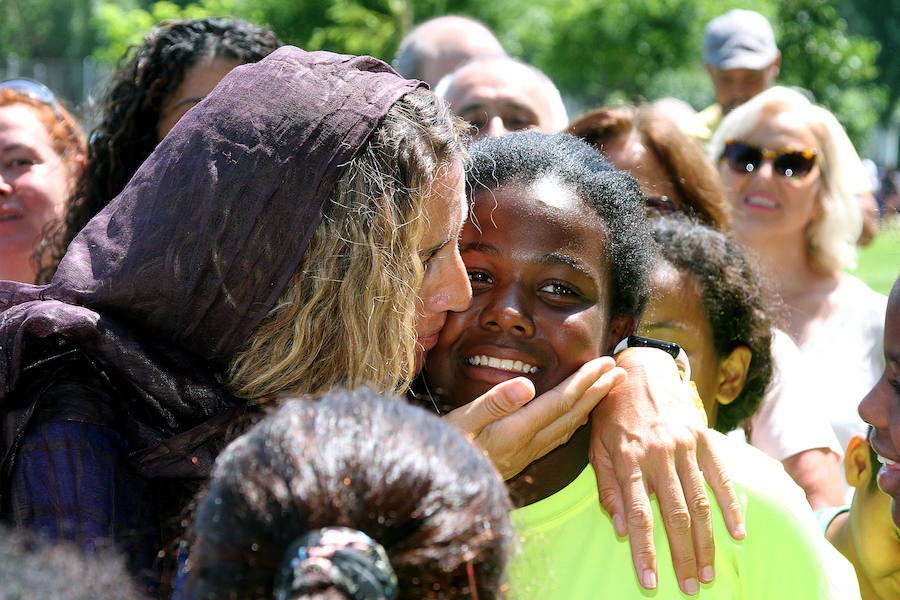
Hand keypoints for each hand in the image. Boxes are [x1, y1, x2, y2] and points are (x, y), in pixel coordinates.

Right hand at [443, 356, 624, 479]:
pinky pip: (559, 437)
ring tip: (607, 388)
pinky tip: (580, 416)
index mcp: (517, 429)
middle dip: (598, 390)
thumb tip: (527, 384)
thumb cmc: (445, 445)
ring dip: (591, 405)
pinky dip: (576, 422)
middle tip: (620, 371)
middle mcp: (528, 443)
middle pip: (572, 414)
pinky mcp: (522, 457)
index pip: (561, 401)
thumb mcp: (463, 419)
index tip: (605, 365)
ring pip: (569, 427)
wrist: (440, 484)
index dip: (585, 382)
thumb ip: (494, 402)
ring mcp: (527, 452)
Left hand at [590, 347, 744, 594]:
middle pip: (675, 515)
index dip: (645, 551)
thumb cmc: (612, 411)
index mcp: (628, 459)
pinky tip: (737, 533)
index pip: (638, 515)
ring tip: (708, 572)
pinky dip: (731, 506)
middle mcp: (659, 454)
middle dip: (683, 556)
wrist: (641, 367)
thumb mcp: (597, 445)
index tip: (651, 581)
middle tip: (690, 588)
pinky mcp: (704, 438)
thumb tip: (620, 529)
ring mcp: (685, 446)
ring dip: (707, 542)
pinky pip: (721, 477)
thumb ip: (608, 488)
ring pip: (700, 502)